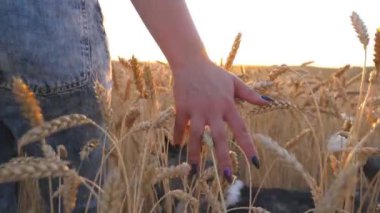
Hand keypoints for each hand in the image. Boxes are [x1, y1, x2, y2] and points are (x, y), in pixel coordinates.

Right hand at [172, 58, 272, 181]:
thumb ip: (250, 95)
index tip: (255, 163)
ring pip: (196, 136)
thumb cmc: (214, 73)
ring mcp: (196, 109)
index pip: (241, 129)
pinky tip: (178, 146)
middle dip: (223, 158)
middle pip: (218, 137)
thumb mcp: (234, 82)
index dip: (248, 147)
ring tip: (195, 170)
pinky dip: (178, 136)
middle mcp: (213, 110)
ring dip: (195, 153)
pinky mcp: (182, 107)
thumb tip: (269, 101)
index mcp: (228, 105)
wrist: (191, 62)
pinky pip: (179, 125)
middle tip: (227, 177)